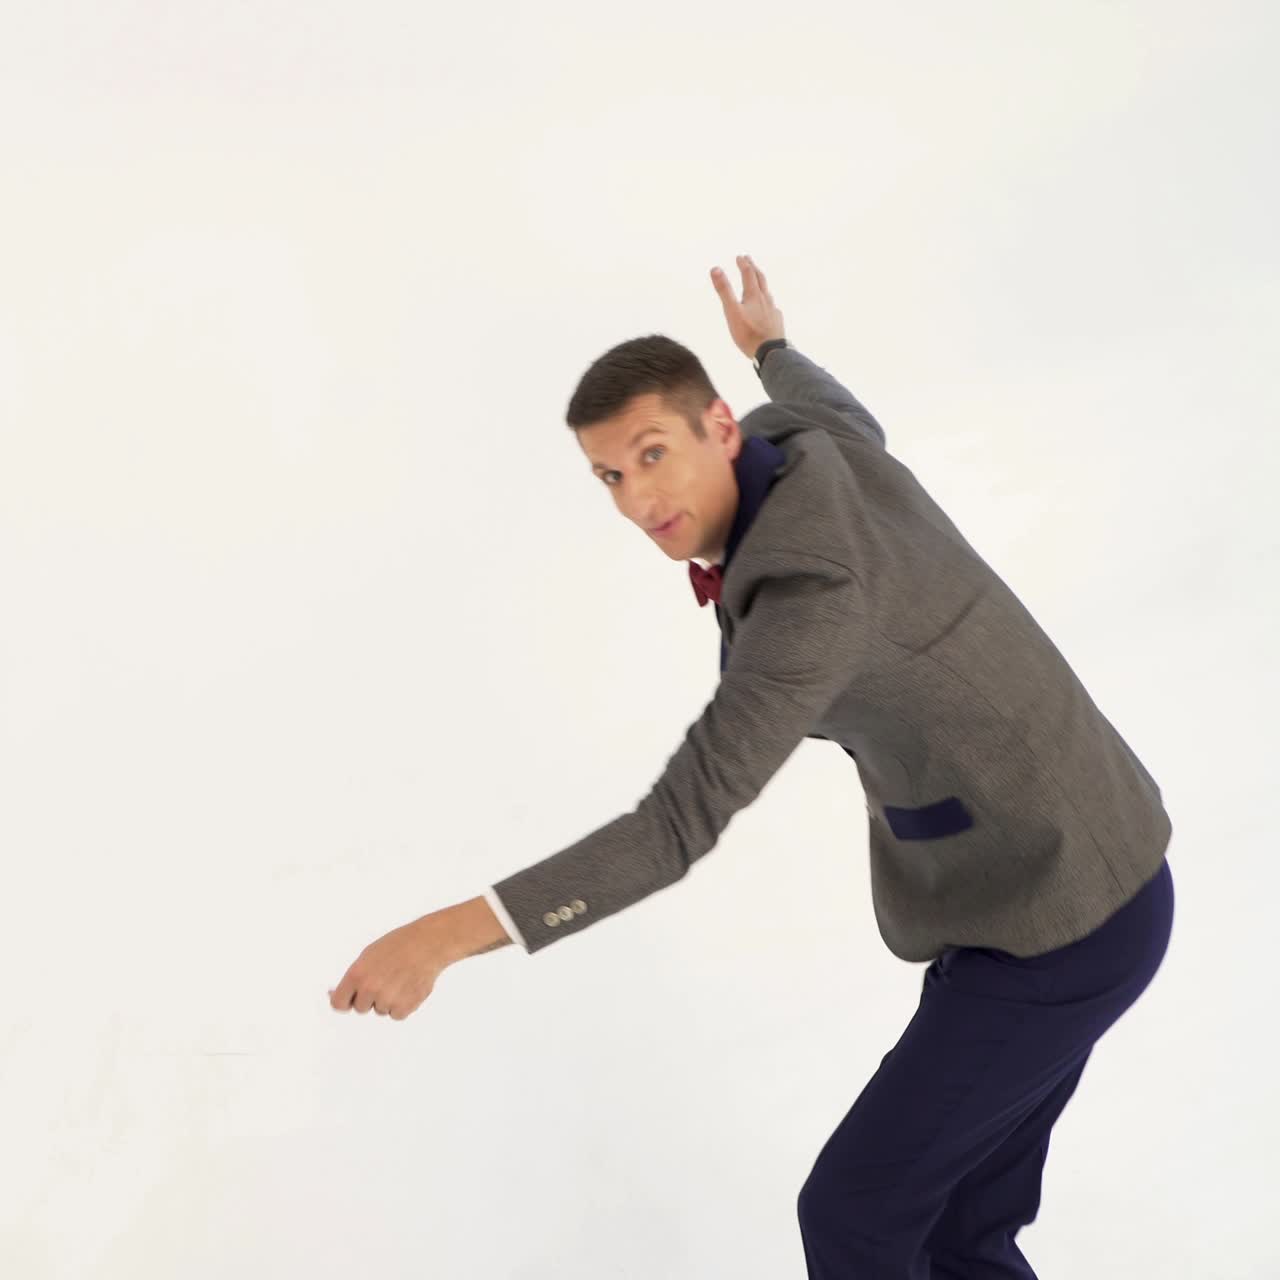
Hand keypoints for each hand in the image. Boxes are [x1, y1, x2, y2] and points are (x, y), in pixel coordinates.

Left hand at [328, 913, 456, 1020]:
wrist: (428, 943)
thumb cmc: (397, 946)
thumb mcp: (368, 955)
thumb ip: (352, 978)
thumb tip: (332, 995)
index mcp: (357, 975)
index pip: (338, 1004)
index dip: (345, 1001)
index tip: (351, 998)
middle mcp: (370, 989)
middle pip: (361, 1008)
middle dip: (370, 997)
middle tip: (385, 978)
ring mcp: (388, 999)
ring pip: (380, 1010)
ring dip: (388, 1000)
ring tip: (399, 979)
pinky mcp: (405, 1006)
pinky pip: (396, 1014)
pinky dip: (402, 1005)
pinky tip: (408, 986)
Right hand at [710, 253, 785, 359]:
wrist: (771, 352)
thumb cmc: (748, 333)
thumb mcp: (732, 311)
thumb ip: (724, 290)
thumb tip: (715, 269)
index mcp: (753, 296)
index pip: (748, 274)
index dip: (743, 264)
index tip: (739, 257)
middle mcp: (765, 300)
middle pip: (760, 280)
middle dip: (753, 268)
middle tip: (749, 260)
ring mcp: (773, 311)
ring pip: (767, 293)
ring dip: (761, 284)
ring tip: (758, 282)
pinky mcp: (777, 322)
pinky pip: (772, 308)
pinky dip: (767, 302)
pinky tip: (768, 308)